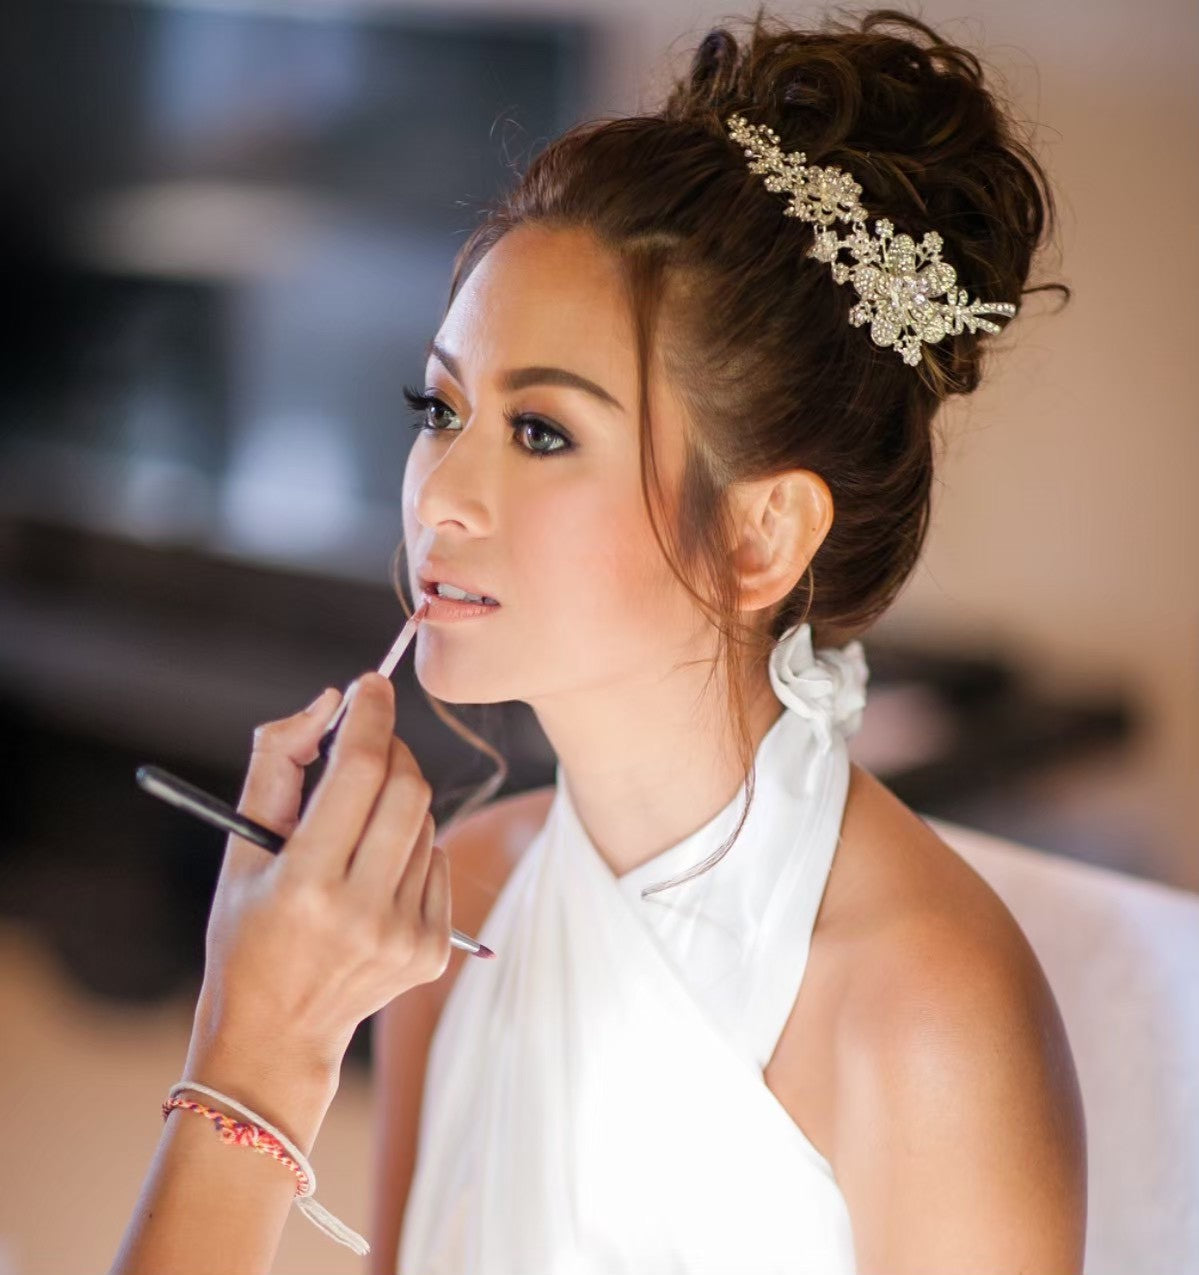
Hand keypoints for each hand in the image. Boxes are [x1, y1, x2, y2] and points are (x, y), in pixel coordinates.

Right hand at [188, 673, 450, 1081]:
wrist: (278, 1034)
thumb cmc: (249, 931)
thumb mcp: (240, 849)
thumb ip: (277, 763)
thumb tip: (329, 702)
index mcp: (305, 883)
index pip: (359, 770)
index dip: (370, 715)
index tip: (372, 685)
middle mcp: (361, 912)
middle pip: (407, 788)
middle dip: (391, 749)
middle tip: (368, 744)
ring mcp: (404, 935)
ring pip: (426, 823)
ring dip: (398, 800)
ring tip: (357, 825)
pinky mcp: (432, 951)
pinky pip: (438, 861)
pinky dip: (411, 845)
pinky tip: (375, 869)